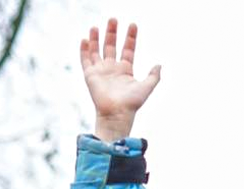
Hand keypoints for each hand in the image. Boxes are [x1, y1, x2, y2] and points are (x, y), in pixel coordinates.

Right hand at [81, 19, 160, 141]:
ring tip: (96, 26)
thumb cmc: (131, 104)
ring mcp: (101, 71)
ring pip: (96, 50)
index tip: (133, 25)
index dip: (130, 37)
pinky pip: (85, 60)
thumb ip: (153, 76)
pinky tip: (85, 39)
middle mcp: (112, 69)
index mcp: (126, 70)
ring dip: (96, 38)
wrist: (116, 114)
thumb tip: (159, 65)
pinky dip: (84, 50)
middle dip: (112, 33)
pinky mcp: (90, 75)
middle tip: (113, 19)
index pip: (128, 49)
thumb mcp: (146, 88)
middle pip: (111, 46)